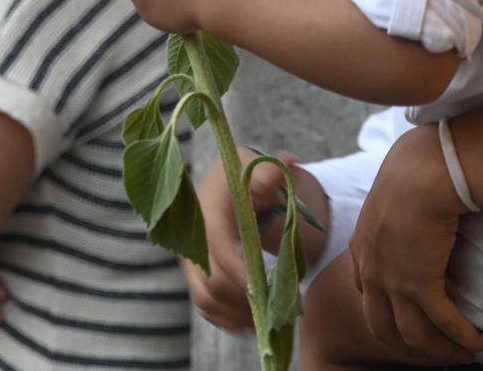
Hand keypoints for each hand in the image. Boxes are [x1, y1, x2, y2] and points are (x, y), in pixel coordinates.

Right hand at [182, 147, 299, 330]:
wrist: (219, 186)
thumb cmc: (239, 175)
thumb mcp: (253, 166)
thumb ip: (271, 171)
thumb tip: (291, 161)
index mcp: (207, 215)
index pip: (215, 247)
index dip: (234, 268)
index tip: (258, 285)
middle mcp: (192, 243)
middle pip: (210, 283)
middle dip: (243, 299)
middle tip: (276, 307)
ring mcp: (191, 263)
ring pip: (207, 301)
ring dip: (237, 315)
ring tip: (269, 318)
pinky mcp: (196, 278)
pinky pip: (207, 307)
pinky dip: (228, 320)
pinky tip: (254, 322)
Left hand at [348, 124, 482, 360]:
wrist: (422, 171)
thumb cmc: (415, 168)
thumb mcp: (393, 189)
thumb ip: (398, 202)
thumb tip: (419, 196)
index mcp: (362, 245)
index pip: (364, 292)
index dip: (385, 312)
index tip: (407, 319)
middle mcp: (371, 270)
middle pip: (383, 326)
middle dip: (410, 347)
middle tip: (437, 351)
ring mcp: (392, 281)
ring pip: (414, 335)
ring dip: (442, 350)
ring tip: (465, 353)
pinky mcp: (421, 285)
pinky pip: (445, 325)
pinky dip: (466, 338)